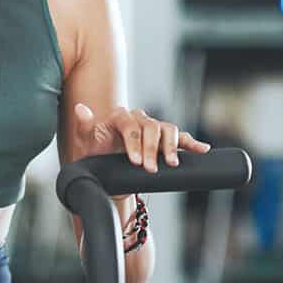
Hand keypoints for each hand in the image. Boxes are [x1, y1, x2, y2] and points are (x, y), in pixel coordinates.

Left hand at [71, 104, 210, 172]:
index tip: (135, 161)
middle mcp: (138, 119)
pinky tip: (201, 149)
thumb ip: (84, 126)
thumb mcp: (86, 145)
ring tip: (172, 163)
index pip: (130, 125)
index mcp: (119, 117)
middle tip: (150, 169)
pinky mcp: (163, 141)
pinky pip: (180, 138)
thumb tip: (80, 109)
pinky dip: (191, 143)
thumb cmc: (95, 157)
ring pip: (168, 129)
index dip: (134, 142)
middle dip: (152, 149)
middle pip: (151, 127)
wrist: (107, 173)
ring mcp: (152, 129)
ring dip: (171, 147)